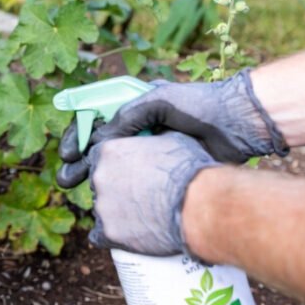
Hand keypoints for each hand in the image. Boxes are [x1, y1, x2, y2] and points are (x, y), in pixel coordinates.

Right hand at [58, 70, 287, 187]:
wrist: (238, 124)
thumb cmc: (199, 105)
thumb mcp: (158, 101)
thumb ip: (127, 116)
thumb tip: (99, 141)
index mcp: (132, 110)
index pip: (94, 122)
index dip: (77, 138)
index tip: (67, 154)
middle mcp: (138, 131)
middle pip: (99, 149)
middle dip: (79, 164)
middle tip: (66, 181)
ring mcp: (151, 152)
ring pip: (114, 169)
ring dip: (95, 180)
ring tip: (82, 194)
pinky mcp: (165, 171)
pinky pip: (136, 183)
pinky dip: (121, 192)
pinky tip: (111, 203)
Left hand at [86, 132, 219, 255]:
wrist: (200, 206)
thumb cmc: (191, 170)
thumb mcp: (173, 138)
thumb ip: (153, 138)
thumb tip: (155, 136)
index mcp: (109, 150)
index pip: (99, 156)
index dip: (116, 165)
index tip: (131, 173)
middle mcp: (99, 176)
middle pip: (100, 183)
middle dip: (116, 188)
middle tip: (140, 196)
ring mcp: (102, 205)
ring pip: (102, 209)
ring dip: (117, 212)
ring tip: (143, 217)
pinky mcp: (109, 232)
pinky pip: (99, 236)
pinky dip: (111, 236)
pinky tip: (126, 236)